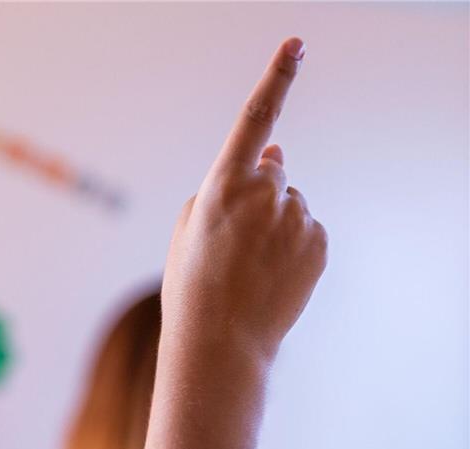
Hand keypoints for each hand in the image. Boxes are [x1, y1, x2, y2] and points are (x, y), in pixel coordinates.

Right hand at [161, 37, 326, 363]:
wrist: (220, 342)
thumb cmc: (192, 285)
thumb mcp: (191, 227)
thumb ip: (228, 182)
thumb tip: (278, 152)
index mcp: (221, 186)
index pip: (254, 119)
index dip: (276, 78)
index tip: (296, 45)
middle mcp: (263, 195)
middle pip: (272, 172)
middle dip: (258, 193)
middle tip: (234, 241)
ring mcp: (294, 219)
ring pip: (289, 204)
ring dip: (274, 223)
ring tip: (249, 265)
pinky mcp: (317, 243)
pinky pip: (307, 229)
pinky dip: (293, 245)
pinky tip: (270, 274)